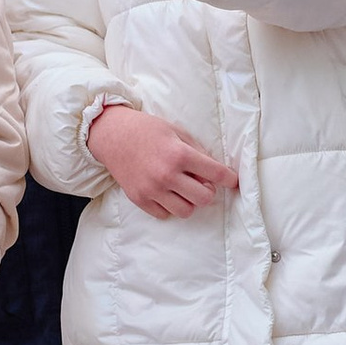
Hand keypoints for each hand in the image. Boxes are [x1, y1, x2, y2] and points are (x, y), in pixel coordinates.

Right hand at [87, 101, 239, 218]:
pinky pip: (165, 214)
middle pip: (204, 198)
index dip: (229, 179)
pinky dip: (169, 206)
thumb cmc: (147, 130)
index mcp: (179, 154)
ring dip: (189, 201)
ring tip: (183, 189)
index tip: (233, 181)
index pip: (215, 173)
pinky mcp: (139, 199)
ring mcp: (152, 189)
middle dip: (208, 191)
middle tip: (202, 183)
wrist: (112, 135)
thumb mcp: (177, 131)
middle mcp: (167, 175)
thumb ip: (197, 151)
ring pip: (186, 211)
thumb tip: (212, 171)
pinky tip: (166, 192)